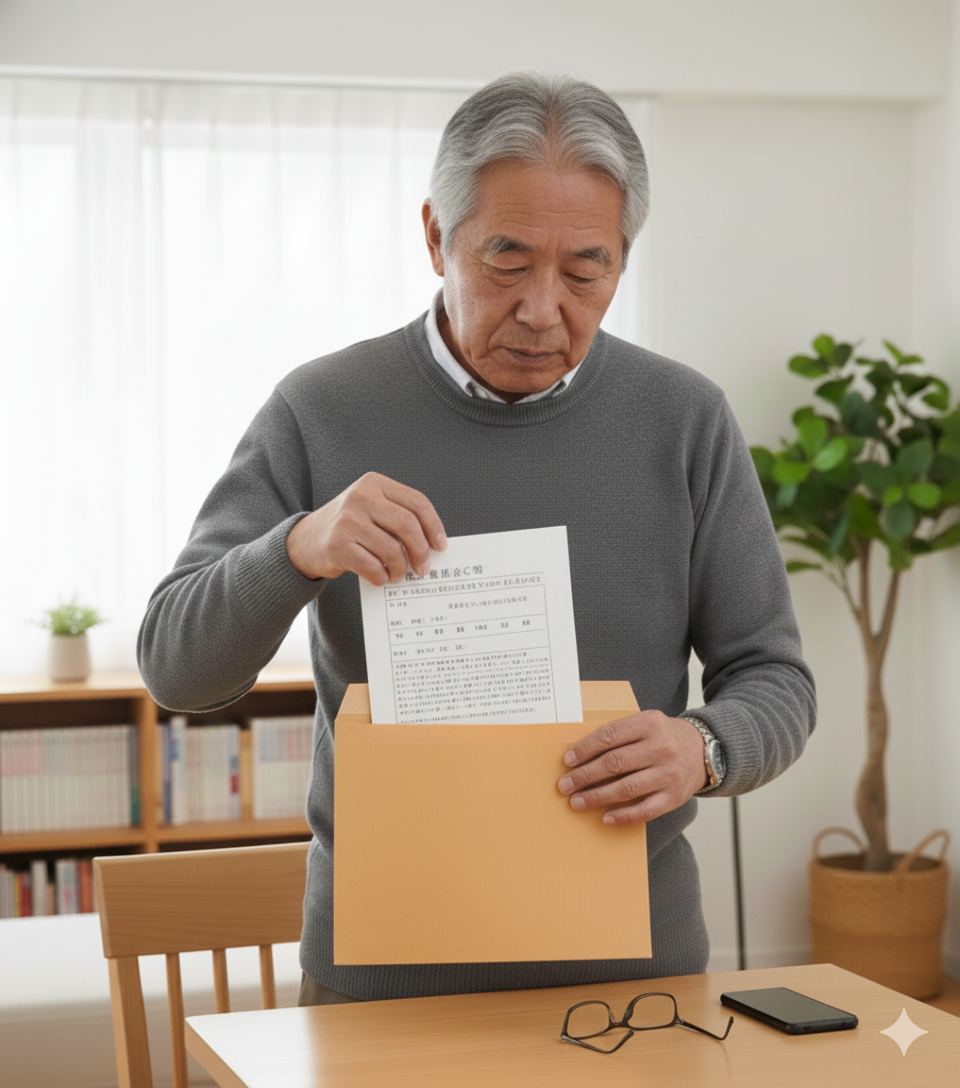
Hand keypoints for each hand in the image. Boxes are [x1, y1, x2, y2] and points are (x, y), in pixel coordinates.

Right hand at [285, 472, 446, 584]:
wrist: (305, 541)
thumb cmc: (347, 527)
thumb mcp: (370, 509)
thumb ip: (397, 518)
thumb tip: (431, 545)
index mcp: (374, 484)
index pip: (417, 502)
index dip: (434, 526)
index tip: (440, 546)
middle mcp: (361, 497)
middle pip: (408, 525)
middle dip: (421, 551)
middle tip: (423, 568)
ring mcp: (347, 520)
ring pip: (392, 549)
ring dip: (400, 569)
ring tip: (398, 575)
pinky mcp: (337, 544)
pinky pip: (373, 566)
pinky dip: (382, 577)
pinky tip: (381, 578)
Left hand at [557, 710, 708, 826]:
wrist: (703, 750)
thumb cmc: (663, 737)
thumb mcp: (645, 724)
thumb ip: (619, 734)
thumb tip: (580, 755)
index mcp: (650, 723)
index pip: (610, 736)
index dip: (585, 749)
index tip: (567, 760)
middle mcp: (661, 747)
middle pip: (615, 763)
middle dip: (585, 776)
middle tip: (565, 785)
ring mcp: (669, 773)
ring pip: (626, 788)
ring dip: (597, 797)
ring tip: (576, 802)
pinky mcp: (674, 797)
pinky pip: (645, 811)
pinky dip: (623, 816)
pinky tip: (605, 818)